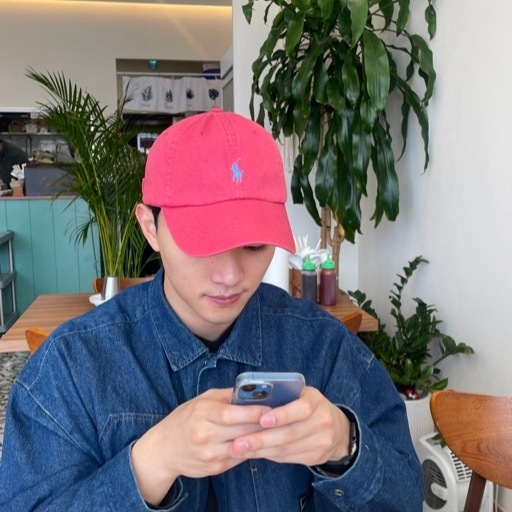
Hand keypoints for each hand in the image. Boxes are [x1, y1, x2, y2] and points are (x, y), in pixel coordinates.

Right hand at [131, 388, 269, 504]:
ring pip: (243, 447)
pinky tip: (260, 442)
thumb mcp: (201, 400)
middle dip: (262, 425)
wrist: (163, 449)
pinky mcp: (214, 469)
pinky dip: (250, 449)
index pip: (231, 414)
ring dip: (260, 439)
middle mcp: (204, 435)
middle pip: (240, 431)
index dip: (252, 412)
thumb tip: (252, 391)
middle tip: (281, 419)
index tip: (271, 408)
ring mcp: (209, 455)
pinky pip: (239, 458)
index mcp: (201, 414)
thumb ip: (226, 396)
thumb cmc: (185, 419)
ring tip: (276, 430)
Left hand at [227, 386, 350, 466]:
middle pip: (289, 433)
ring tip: (238, 450)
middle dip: (260, 439)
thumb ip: (281, 396)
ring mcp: (321, 442)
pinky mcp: (316, 457)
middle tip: (237, 443)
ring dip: (259, 450)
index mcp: (315, 400)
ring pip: (286, 449)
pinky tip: (253, 453)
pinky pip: (287, 458)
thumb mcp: (299, 394)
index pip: (301, 408)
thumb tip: (249, 403)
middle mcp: (322, 421)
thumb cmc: (307, 405)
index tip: (261, 420)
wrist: (337, 428)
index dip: (282, 415)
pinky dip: (268, 455)